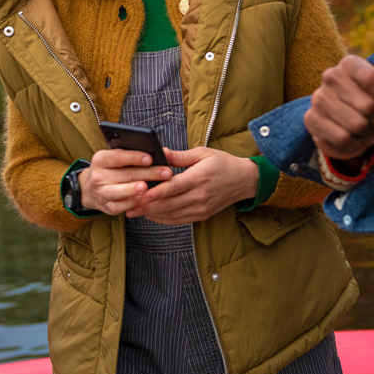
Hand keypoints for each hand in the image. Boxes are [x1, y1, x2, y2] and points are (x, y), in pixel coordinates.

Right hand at [78, 147, 172, 214]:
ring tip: (149, 187)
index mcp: (100, 159)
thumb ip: (128, 155)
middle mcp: (98, 176)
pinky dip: (132, 203)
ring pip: (119, 192)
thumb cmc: (110, 169)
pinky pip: (120, 207)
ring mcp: (101, 192)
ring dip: (135, 190)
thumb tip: (153, 154)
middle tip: (166, 172)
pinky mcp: (106, 207)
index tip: (150, 158)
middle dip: (148, 173)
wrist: (91, 188)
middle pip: (125, 174)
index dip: (134, 157)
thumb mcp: (113, 158)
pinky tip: (144, 199)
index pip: (117, 157)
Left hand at [126, 147, 258, 224]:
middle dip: (148, 206)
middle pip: (169, 204)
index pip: (173, 188)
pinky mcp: (202, 215)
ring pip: (172, 214)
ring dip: (153, 214)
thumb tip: (162, 153)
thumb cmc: (223, 163)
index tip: (140, 194)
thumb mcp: (203, 153)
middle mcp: (200, 196)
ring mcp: (201, 208)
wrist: (244, 181)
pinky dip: (164, 219)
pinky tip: (151, 215)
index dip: (155, 193)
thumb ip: (180, 156)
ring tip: (135, 211)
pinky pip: (179, 220)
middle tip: (129, 204)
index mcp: (199, 178)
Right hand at [304, 55, 373, 161]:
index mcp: (350, 63)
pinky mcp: (311, 118)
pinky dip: (356, 144)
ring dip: (370, 135)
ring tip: (370, 132)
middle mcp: (330, 76)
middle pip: (368, 105)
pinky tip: (356, 139)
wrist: (348, 125)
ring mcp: (318, 97)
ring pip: (357, 124)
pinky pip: (342, 138)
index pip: (373, 79)